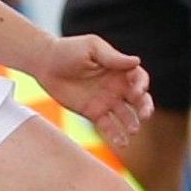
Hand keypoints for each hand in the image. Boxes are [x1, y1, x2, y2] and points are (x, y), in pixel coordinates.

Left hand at [34, 33, 153, 147]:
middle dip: (145, 107)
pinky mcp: (94, 113)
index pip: (139, 78)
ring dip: (132, 123)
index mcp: (119, 69)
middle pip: (138, 99)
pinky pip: (108, 127)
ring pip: (126, 115)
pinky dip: (116, 135)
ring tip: (133, 130)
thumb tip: (136, 61)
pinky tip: (122, 143)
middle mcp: (116, 86)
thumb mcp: (92, 47)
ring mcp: (106, 101)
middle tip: (145, 115)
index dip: (142, 85)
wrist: (45, 64)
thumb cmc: (69, 50)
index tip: (138, 91)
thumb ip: (112, 57)